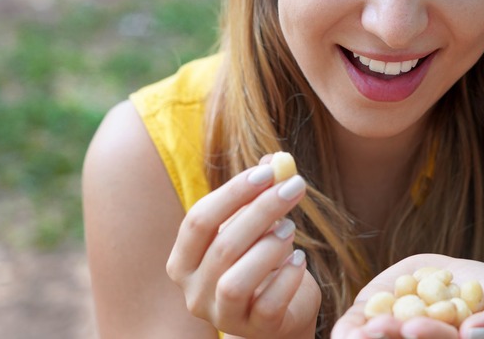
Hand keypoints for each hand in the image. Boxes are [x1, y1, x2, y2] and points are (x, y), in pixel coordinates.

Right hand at [166, 161, 320, 338]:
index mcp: (183, 260)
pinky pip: (268, 304)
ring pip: (235, 281)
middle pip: (222, 246)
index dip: (233, 193)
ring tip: (291, 230)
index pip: (199, 220)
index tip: (268, 172)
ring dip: (268, 248)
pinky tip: (299, 261)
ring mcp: (221, 316)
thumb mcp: (255, 226)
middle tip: (294, 187)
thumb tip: (276, 160)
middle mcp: (193, 292)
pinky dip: (287, 278)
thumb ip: (260, 193)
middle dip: (262, 210)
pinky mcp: (254, 330)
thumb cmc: (261, 261)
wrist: (280, 313)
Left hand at [332, 254, 483, 338]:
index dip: (429, 337)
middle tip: (382, 328)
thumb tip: (474, 333)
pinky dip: (348, 332)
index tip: (413, 327)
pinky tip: (346, 334)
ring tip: (362, 333)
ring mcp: (395, 337)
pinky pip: (356, 330)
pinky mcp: (371, 321)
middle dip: (393, 338)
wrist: (448, 274)